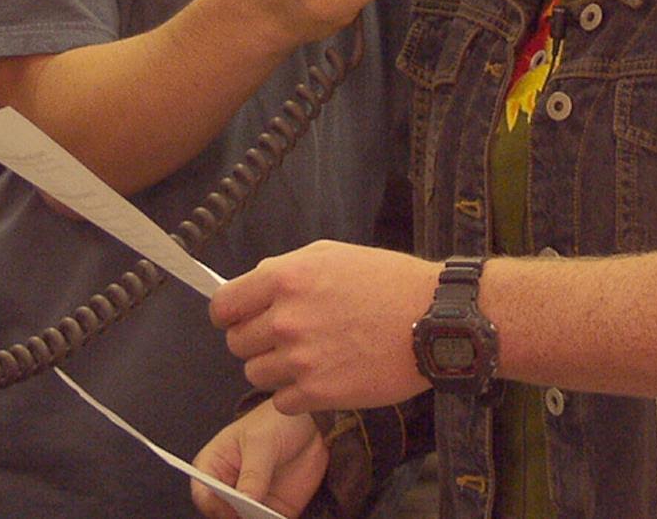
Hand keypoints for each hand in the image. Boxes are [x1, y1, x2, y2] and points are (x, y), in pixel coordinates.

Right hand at [192, 399, 327, 518]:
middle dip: (236, 518)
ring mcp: (252, 502)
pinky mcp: (275, 512)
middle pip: (222, 515)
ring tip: (269, 518)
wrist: (310, 423)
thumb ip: (253, 474)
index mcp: (214, 465)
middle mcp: (230, 488)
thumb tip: (245, 502)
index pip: (203, 493)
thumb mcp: (262, 443)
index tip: (233, 507)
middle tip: (254, 516)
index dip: (214, 505)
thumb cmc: (275, 422)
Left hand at [212, 241, 435, 412]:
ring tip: (304, 359)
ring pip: (255, 374)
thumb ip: (284, 270)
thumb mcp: (328, 255)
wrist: (432, 319)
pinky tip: (319, 378)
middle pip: (237, 343)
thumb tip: (252, 286)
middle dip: (254, 342)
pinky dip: (295, 395)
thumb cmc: (386, 282)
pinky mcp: (320, 393)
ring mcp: (301, 359)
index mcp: (283, 279)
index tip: (236, 319)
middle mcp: (286, 319)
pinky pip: (282, 402)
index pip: (223, 306)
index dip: (228, 315)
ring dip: (274, 369)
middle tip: (280, 339)